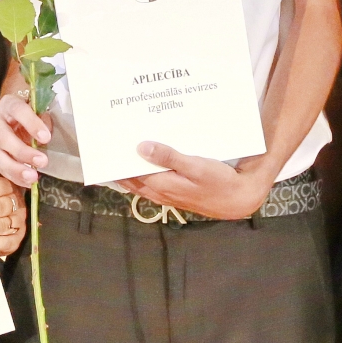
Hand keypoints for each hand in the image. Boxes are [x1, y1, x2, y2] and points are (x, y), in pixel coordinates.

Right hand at [0, 94, 49, 187]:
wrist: (14, 120)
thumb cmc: (30, 116)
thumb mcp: (38, 112)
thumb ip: (44, 120)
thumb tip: (46, 135)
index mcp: (8, 104)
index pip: (17, 110)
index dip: (31, 124)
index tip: (46, 137)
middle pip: (3, 137)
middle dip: (23, 152)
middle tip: (42, 161)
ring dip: (16, 169)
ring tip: (33, 177)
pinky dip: (14, 177)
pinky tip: (27, 182)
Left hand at [118, 142, 270, 219]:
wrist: (238, 198)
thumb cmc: (218, 180)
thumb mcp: (195, 166)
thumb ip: (169, 157)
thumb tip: (141, 147)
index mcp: (161, 185)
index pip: (129, 173)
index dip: (115, 161)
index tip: (103, 146)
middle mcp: (160, 192)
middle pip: (130, 178)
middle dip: (118, 163)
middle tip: (107, 143)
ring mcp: (166, 194)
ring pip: (139, 181)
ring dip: (129, 168)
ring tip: (119, 149)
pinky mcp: (174, 192)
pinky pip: (150, 182)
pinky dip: (142, 172)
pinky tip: (143, 160)